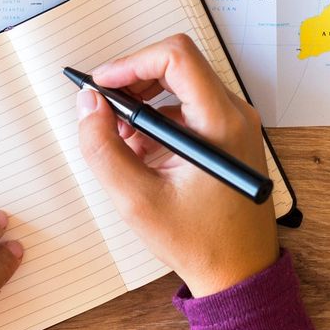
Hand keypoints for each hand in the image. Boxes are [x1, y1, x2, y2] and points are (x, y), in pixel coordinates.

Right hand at [75, 34, 277, 297]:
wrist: (240, 272)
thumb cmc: (199, 242)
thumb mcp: (137, 200)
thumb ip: (103, 148)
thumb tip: (88, 104)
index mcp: (220, 123)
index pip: (176, 57)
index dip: (131, 62)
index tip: (102, 84)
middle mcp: (234, 114)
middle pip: (177, 65)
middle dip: (132, 82)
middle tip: (103, 110)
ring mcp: (234, 123)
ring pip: (180, 84)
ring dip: (143, 102)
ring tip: (119, 139)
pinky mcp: (228, 134)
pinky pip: (188, 106)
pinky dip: (157, 119)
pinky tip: (140, 151)